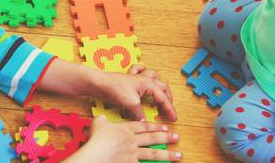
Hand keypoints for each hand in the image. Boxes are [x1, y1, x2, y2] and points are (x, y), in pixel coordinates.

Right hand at [66, 115, 181, 162]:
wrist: (95, 154)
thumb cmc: (96, 140)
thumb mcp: (98, 123)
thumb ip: (102, 120)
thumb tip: (101, 118)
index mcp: (126, 129)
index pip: (144, 126)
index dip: (155, 127)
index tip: (164, 127)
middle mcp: (132, 140)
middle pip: (152, 138)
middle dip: (166, 138)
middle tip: (177, 137)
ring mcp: (133, 154)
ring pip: (154, 154)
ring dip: (168, 155)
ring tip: (179, 156)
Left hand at [95, 65, 176, 121]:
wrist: (100, 83)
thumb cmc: (115, 89)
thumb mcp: (131, 104)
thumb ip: (140, 114)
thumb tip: (144, 122)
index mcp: (149, 84)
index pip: (163, 98)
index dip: (169, 109)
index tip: (174, 118)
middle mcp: (145, 79)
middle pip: (162, 87)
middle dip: (168, 98)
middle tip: (168, 109)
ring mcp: (136, 78)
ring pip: (154, 77)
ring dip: (159, 84)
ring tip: (161, 93)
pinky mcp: (128, 78)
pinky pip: (139, 71)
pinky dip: (143, 73)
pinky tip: (142, 77)